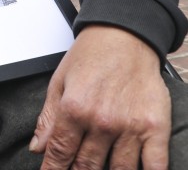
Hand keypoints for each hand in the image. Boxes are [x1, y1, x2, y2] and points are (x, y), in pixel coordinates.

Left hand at [31, 25, 168, 169]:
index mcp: (73, 109)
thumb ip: (48, 118)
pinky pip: (154, 165)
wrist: (124, 36)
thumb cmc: (91, 56)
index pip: (59, 152)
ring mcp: (129, 127)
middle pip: (86, 166)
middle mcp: (101, 122)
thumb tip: (37, 147)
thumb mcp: (59, 82)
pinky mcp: (154, 127)